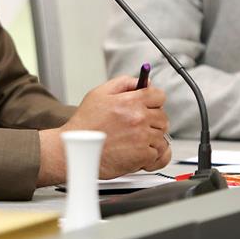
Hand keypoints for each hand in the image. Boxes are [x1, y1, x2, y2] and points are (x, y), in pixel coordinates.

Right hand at [37, 75, 171, 184]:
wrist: (75, 149)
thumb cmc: (85, 124)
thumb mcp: (100, 93)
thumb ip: (124, 83)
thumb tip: (142, 82)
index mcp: (131, 101)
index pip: (160, 95)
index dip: (154, 101)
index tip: (149, 106)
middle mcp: (139, 118)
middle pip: (163, 116)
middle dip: (154, 121)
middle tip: (140, 127)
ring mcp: (142, 137)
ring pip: (163, 136)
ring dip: (153, 139)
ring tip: (138, 141)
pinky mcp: (142, 156)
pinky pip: (159, 154)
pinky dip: (152, 156)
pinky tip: (140, 154)